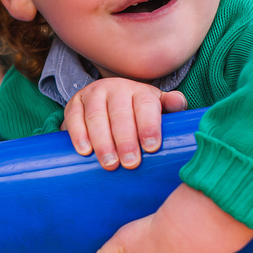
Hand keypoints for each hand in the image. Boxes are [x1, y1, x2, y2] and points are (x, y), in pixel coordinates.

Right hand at [61, 78, 186, 169]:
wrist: (107, 101)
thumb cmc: (137, 113)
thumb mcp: (156, 108)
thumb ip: (170, 107)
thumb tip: (179, 103)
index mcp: (140, 91)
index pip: (146, 106)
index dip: (149, 126)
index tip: (151, 148)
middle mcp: (116, 88)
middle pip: (120, 114)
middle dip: (126, 140)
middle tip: (130, 163)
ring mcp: (93, 94)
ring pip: (97, 117)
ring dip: (103, 142)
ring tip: (109, 163)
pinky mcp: (74, 103)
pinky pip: (74, 118)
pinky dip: (78, 134)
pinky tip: (85, 151)